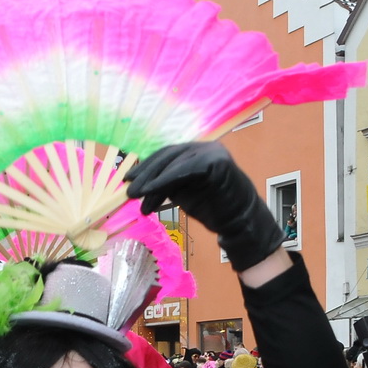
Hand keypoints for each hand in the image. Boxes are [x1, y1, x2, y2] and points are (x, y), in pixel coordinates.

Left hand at [125, 142, 282, 271]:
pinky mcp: (216, 161)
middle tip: (129, 190)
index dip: (146, 166)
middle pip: (168, 157)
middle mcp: (204, 147)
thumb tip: (138, 185)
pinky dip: (165, 181)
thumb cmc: (212, 207)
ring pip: (173, 163)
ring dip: (152, 180)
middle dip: (146, 174)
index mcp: (196, 151)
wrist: (239, 220)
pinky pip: (184, 170)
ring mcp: (212, 152)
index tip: (129, 179)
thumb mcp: (182, 192)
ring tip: (136, 195)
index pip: (166, 154)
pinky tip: (150, 191)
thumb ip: (165, 183)